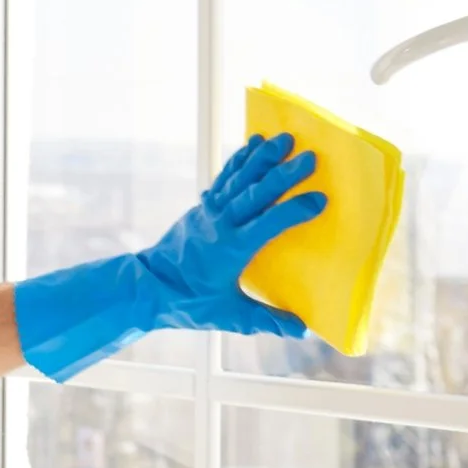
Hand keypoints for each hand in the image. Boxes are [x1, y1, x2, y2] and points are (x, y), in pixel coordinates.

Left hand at [12, 134, 328, 381]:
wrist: (147, 288)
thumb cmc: (189, 302)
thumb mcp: (228, 316)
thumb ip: (266, 320)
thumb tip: (302, 330)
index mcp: (231, 249)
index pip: (268, 225)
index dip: (293, 211)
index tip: (321, 200)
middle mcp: (220, 224)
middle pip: (255, 193)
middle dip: (283, 174)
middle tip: (310, 157)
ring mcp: (209, 212)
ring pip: (238, 179)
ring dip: (261, 157)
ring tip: (284, 138)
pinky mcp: (202, 207)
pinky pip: (224, 178)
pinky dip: (239, 160)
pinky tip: (253, 143)